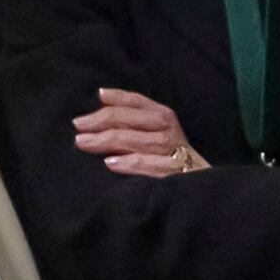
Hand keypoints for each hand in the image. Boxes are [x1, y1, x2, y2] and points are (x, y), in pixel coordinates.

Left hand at [75, 85, 204, 177]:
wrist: (200, 183)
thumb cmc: (169, 156)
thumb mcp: (154, 132)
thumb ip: (131, 118)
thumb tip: (100, 101)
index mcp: (164, 116)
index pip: (137, 101)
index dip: (117, 97)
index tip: (97, 96)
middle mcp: (169, 131)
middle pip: (132, 119)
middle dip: (103, 121)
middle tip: (78, 126)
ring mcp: (173, 153)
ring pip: (138, 141)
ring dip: (109, 140)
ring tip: (84, 143)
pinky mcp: (175, 175)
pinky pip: (150, 167)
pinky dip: (130, 164)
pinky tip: (110, 164)